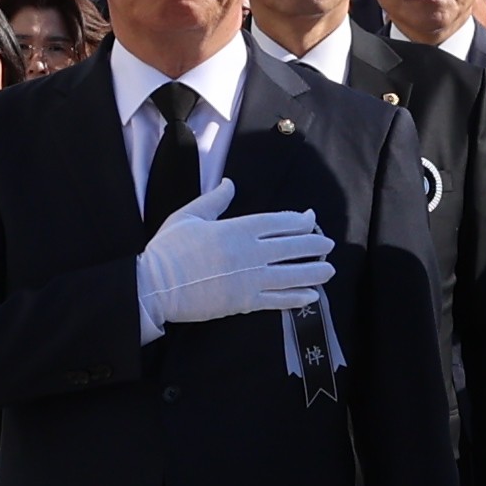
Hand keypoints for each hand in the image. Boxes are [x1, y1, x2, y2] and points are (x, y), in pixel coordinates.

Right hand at [137, 190, 333, 330]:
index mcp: (238, 228)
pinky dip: (297, 298)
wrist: (156, 286)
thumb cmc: (169, 249)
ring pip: (292, 275)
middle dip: (314, 245)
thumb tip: (229, 183)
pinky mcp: (245, 302)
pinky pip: (278, 300)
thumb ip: (214, 200)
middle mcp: (251, 252)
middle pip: (293, 247)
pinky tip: (312, 296)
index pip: (279, 222)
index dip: (300, 221)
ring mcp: (250, 279)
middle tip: (328, 245)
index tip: (311, 220)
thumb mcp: (189, 216)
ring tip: (329, 270)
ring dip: (314, 272)